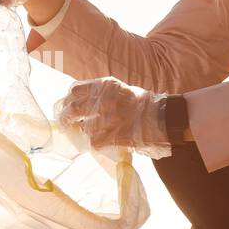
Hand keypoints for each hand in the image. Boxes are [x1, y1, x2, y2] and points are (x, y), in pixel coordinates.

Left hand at [54, 77, 172, 158]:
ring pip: (83, 128)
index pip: (74, 91)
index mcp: (104, 86)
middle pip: (71, 109)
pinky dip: (96, 143)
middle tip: (66, 124)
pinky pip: (93, 142)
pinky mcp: (110, 137)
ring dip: (86, 132)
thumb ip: (101, 94)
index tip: (67, 105)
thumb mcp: (120, 89)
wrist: (163, 117)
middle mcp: (102, 100)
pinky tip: (104, 140)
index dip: (68, 100)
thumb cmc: (143, 104)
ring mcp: (105, 120)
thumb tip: (82, 102)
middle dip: (65, 118)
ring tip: (96, 132)